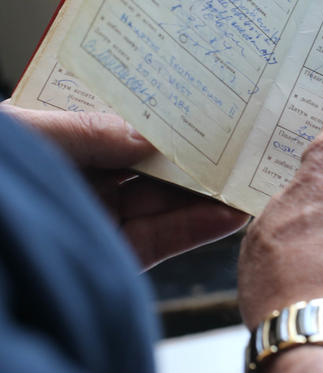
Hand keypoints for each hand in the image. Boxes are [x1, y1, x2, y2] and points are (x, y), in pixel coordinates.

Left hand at [1, 101, 248, 267]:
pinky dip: (192, 229)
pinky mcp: (108, 259)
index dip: (165, 121)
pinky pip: (157, 242)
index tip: (207, 114)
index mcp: (58, 143)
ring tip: (244, 182)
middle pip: (150, 169)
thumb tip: (151, 138)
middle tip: (239, 151)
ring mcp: (96, 221)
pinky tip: (225, 215)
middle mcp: (81, 181)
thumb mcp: (27, 136)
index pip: (123, 128)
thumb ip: (88, 135)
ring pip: (160, 205)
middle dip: (195, 160)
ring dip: (204, 196)